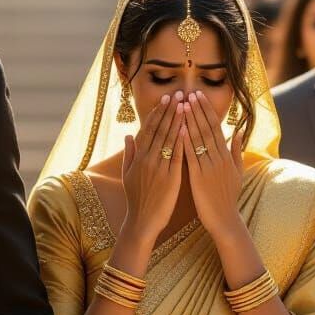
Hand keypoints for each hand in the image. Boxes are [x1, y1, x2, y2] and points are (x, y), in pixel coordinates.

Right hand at [121, 91, 185, 244]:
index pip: (148, 130)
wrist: (142, 221)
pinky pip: (177, 155)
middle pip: (159, 130)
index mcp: (138, 157)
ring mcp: (159, 168)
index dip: (157, 113)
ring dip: (177, 120)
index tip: (165, 99)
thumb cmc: (136, 199)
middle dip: (169, 110)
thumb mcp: (127, 175)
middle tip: (178, 94)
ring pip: (169, 139)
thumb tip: (127, 135)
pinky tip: (187, 128)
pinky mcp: (170, 177)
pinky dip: (181, 141)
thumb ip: (129, 154)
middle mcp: (147, 159)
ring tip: (185, 104)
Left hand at [182, 91, 243, 239]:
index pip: (216, 128)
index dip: (207, 111)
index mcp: (227, 156)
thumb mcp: (238, 172)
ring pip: (198, 139)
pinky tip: (179, 129)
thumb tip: (240, 132)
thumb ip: (237, 151)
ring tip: (182, 104)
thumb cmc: (228, 197)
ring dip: (189, 121)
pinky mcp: (199, 177)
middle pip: (207, 129)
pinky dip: (185, 142)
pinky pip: (191, 156)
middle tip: (189, 93)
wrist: (224, 219)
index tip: (199, 96)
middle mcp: (219, 158)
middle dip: (197, 110)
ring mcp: (209, 167)